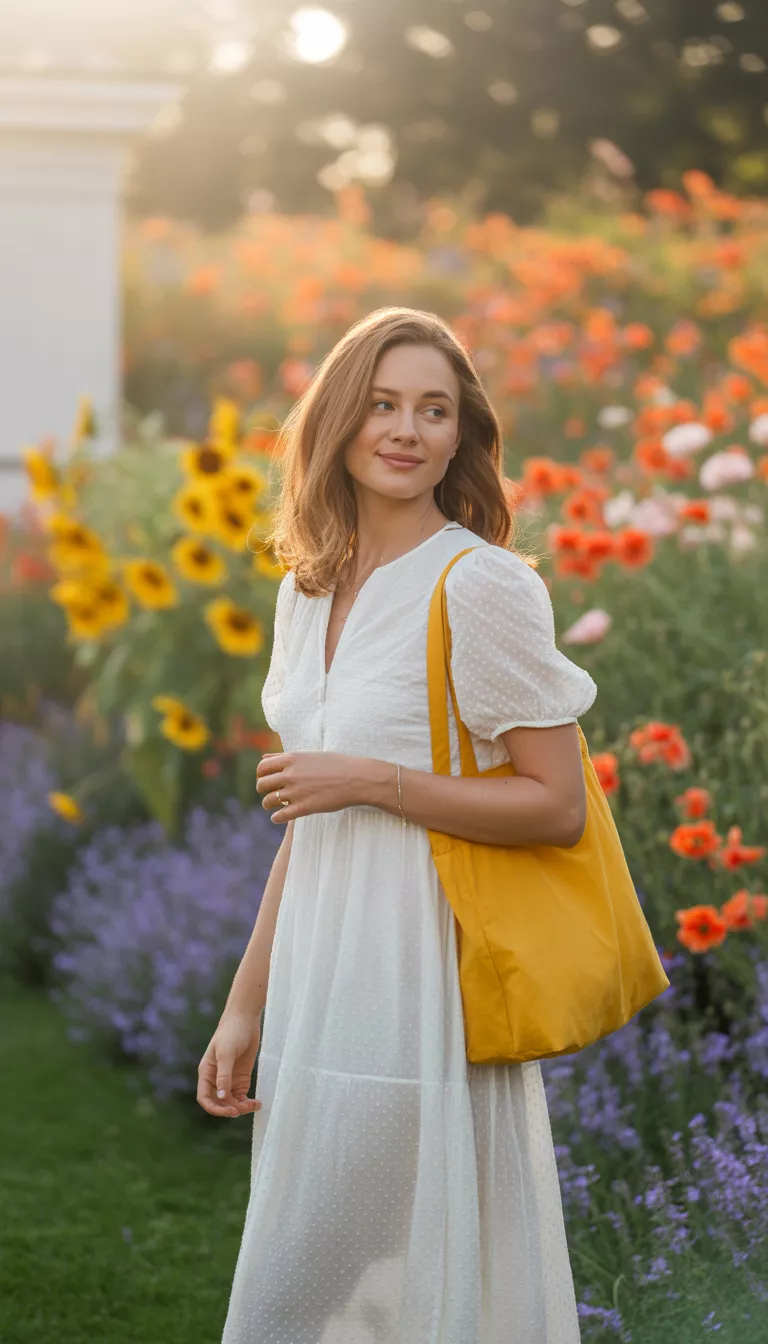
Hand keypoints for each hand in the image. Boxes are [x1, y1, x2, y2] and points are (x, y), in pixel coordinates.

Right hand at [197, 1012, 262, 1119]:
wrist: (245, 1018)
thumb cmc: (231, 1032)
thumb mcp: (226, 1054)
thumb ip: (224, 1076)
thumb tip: (221, 1098)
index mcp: (207, 1073)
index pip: (205, 1098)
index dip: (214, 1108)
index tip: (229, 1111)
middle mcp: (216, 1079)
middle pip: (219, 1103)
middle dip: (230, 1109)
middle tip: (243, 1109)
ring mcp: (229, 1079)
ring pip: (232, 1102)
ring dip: (241, 1107)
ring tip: (254, 1105)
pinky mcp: (241, 1078)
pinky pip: (242, 1096)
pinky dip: (248, 1102)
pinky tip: (257, 1103)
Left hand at [256, 750, 372, 823]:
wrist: (357, 778)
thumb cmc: (336, 765)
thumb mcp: (309, 755)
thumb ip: (285, 756)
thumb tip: (264, 756)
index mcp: (291, 759)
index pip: (262, 767)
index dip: (261, 775)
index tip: (266, 779)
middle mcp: (290, 774)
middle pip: (262, 785)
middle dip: (263, 790)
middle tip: (270, 793)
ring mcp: (296, 792)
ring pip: (268, 801)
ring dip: (268, 805)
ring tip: (274, 806)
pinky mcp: (303, 808)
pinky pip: (280, 816)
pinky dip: (276, 817)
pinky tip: (280, 816)